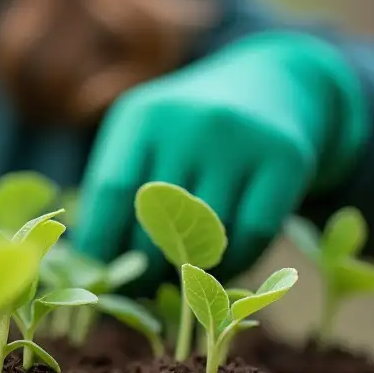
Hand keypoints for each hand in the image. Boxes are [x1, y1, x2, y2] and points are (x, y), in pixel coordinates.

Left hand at [72, 31, 368, 291]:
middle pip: (157, 220)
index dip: (103, 244)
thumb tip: (88, 265)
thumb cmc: (186, 127)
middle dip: (145, 266)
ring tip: (176, 282)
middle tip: (141, 290)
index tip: (98, 279)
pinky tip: (220, 268)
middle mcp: (189, 121)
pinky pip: (252, 235)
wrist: (269, 82)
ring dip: (188, 271)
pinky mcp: (285, 157)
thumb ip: (117, 188)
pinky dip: (234, 264)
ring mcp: (239, 137)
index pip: (112, 193)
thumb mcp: (144, 135)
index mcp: (142, 115)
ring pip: (206, 233)